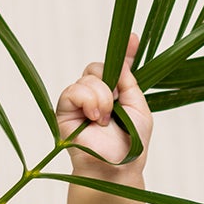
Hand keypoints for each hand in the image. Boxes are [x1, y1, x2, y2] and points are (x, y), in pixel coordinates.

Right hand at [55, 31, 152, 175]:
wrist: (117, 165)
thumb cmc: (131, 143)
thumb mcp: (139, 107)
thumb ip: (130, 80)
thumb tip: (129, 48)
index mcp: (116, 93)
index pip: (117, 67)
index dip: (125, 51)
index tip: (133, 38)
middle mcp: (96, 95)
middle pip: (98, 68)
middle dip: (109, 83)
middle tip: (116, 104)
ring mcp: (79, 102)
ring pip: (87, 79)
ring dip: (101, 97)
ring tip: (105, 119)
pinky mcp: (64, 110)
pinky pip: (72, 90)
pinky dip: (87, 100)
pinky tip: (94, 117)